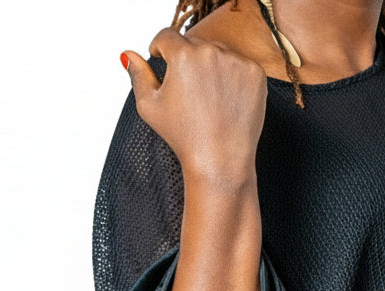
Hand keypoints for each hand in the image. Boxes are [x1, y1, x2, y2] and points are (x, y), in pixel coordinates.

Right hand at [121, 27, 267, 182]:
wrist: (219, 160)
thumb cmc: (183, 137)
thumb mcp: (150, 107)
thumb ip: (138, 75)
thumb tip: (128, 55)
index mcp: (184, 55)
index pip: (167, 36)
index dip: (161, 49)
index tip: (162, 60)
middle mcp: (212, 52)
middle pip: (194, 43)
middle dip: (187, 61)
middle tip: (188, 92)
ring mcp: (237, 62)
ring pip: (218, 53)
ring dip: (211, 67)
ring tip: (207, 100)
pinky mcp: (256, 74)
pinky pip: (240, 66)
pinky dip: (233, 78)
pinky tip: (225, 101)